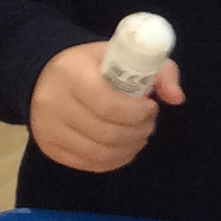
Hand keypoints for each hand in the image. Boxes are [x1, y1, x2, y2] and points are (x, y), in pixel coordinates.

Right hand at [29, 41, 184, 172]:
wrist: (44, 75)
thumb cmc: (91, 65)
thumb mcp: (123, 56)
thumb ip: (158, 71)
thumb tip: (177, 97)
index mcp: (72, 73)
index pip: (108, 105)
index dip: (137, 113)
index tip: (151, 106)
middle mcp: (54, 103)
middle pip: (107, 134)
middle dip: (138, 131)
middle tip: (148, 122)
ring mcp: (49, 129)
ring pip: (99, 153)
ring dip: (130, 147)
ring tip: (139, 134)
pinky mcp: (49, 148)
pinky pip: (89, 164)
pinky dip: (115, 160)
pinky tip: (124, 147)